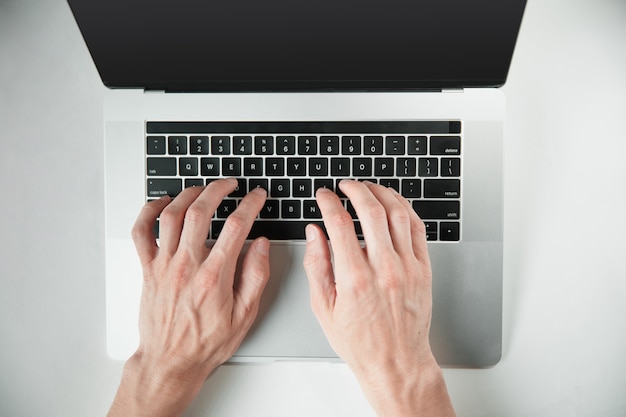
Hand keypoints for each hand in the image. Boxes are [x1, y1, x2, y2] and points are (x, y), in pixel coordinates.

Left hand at [108, 179, 269, 416]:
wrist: (171, 363)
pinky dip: (149, 211)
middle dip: (218, 189)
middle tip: (231, 184)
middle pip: (201, 211)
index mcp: (214, 276)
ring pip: (172, 215)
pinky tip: (162, 203)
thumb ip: (255, 277)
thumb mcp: (245, 316)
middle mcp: (187, 266)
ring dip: (189, 194)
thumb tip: (261, 246)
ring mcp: (164, 265)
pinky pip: (141, 232)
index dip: (250, 204)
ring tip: (203, 188)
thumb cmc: (206, 343)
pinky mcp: (148, 269)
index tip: (257, 197)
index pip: (236, 227)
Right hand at [304, 180, 454, 416]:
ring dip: (382, 193)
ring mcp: (407, 268)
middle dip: (355, 189)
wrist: (396, 363)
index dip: (328, 202)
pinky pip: (418, 229)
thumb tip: (314, 233)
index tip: (323, 195)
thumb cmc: (360, 342)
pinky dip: (405, 209)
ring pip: (398, 215)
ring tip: (368, 188)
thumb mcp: (324, 309)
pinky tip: (394, 204)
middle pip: (371, 211)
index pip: (339, 224)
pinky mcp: (423, 269)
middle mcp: (383, 269)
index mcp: (354, 279)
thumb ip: (317, 266)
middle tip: (345, 185)